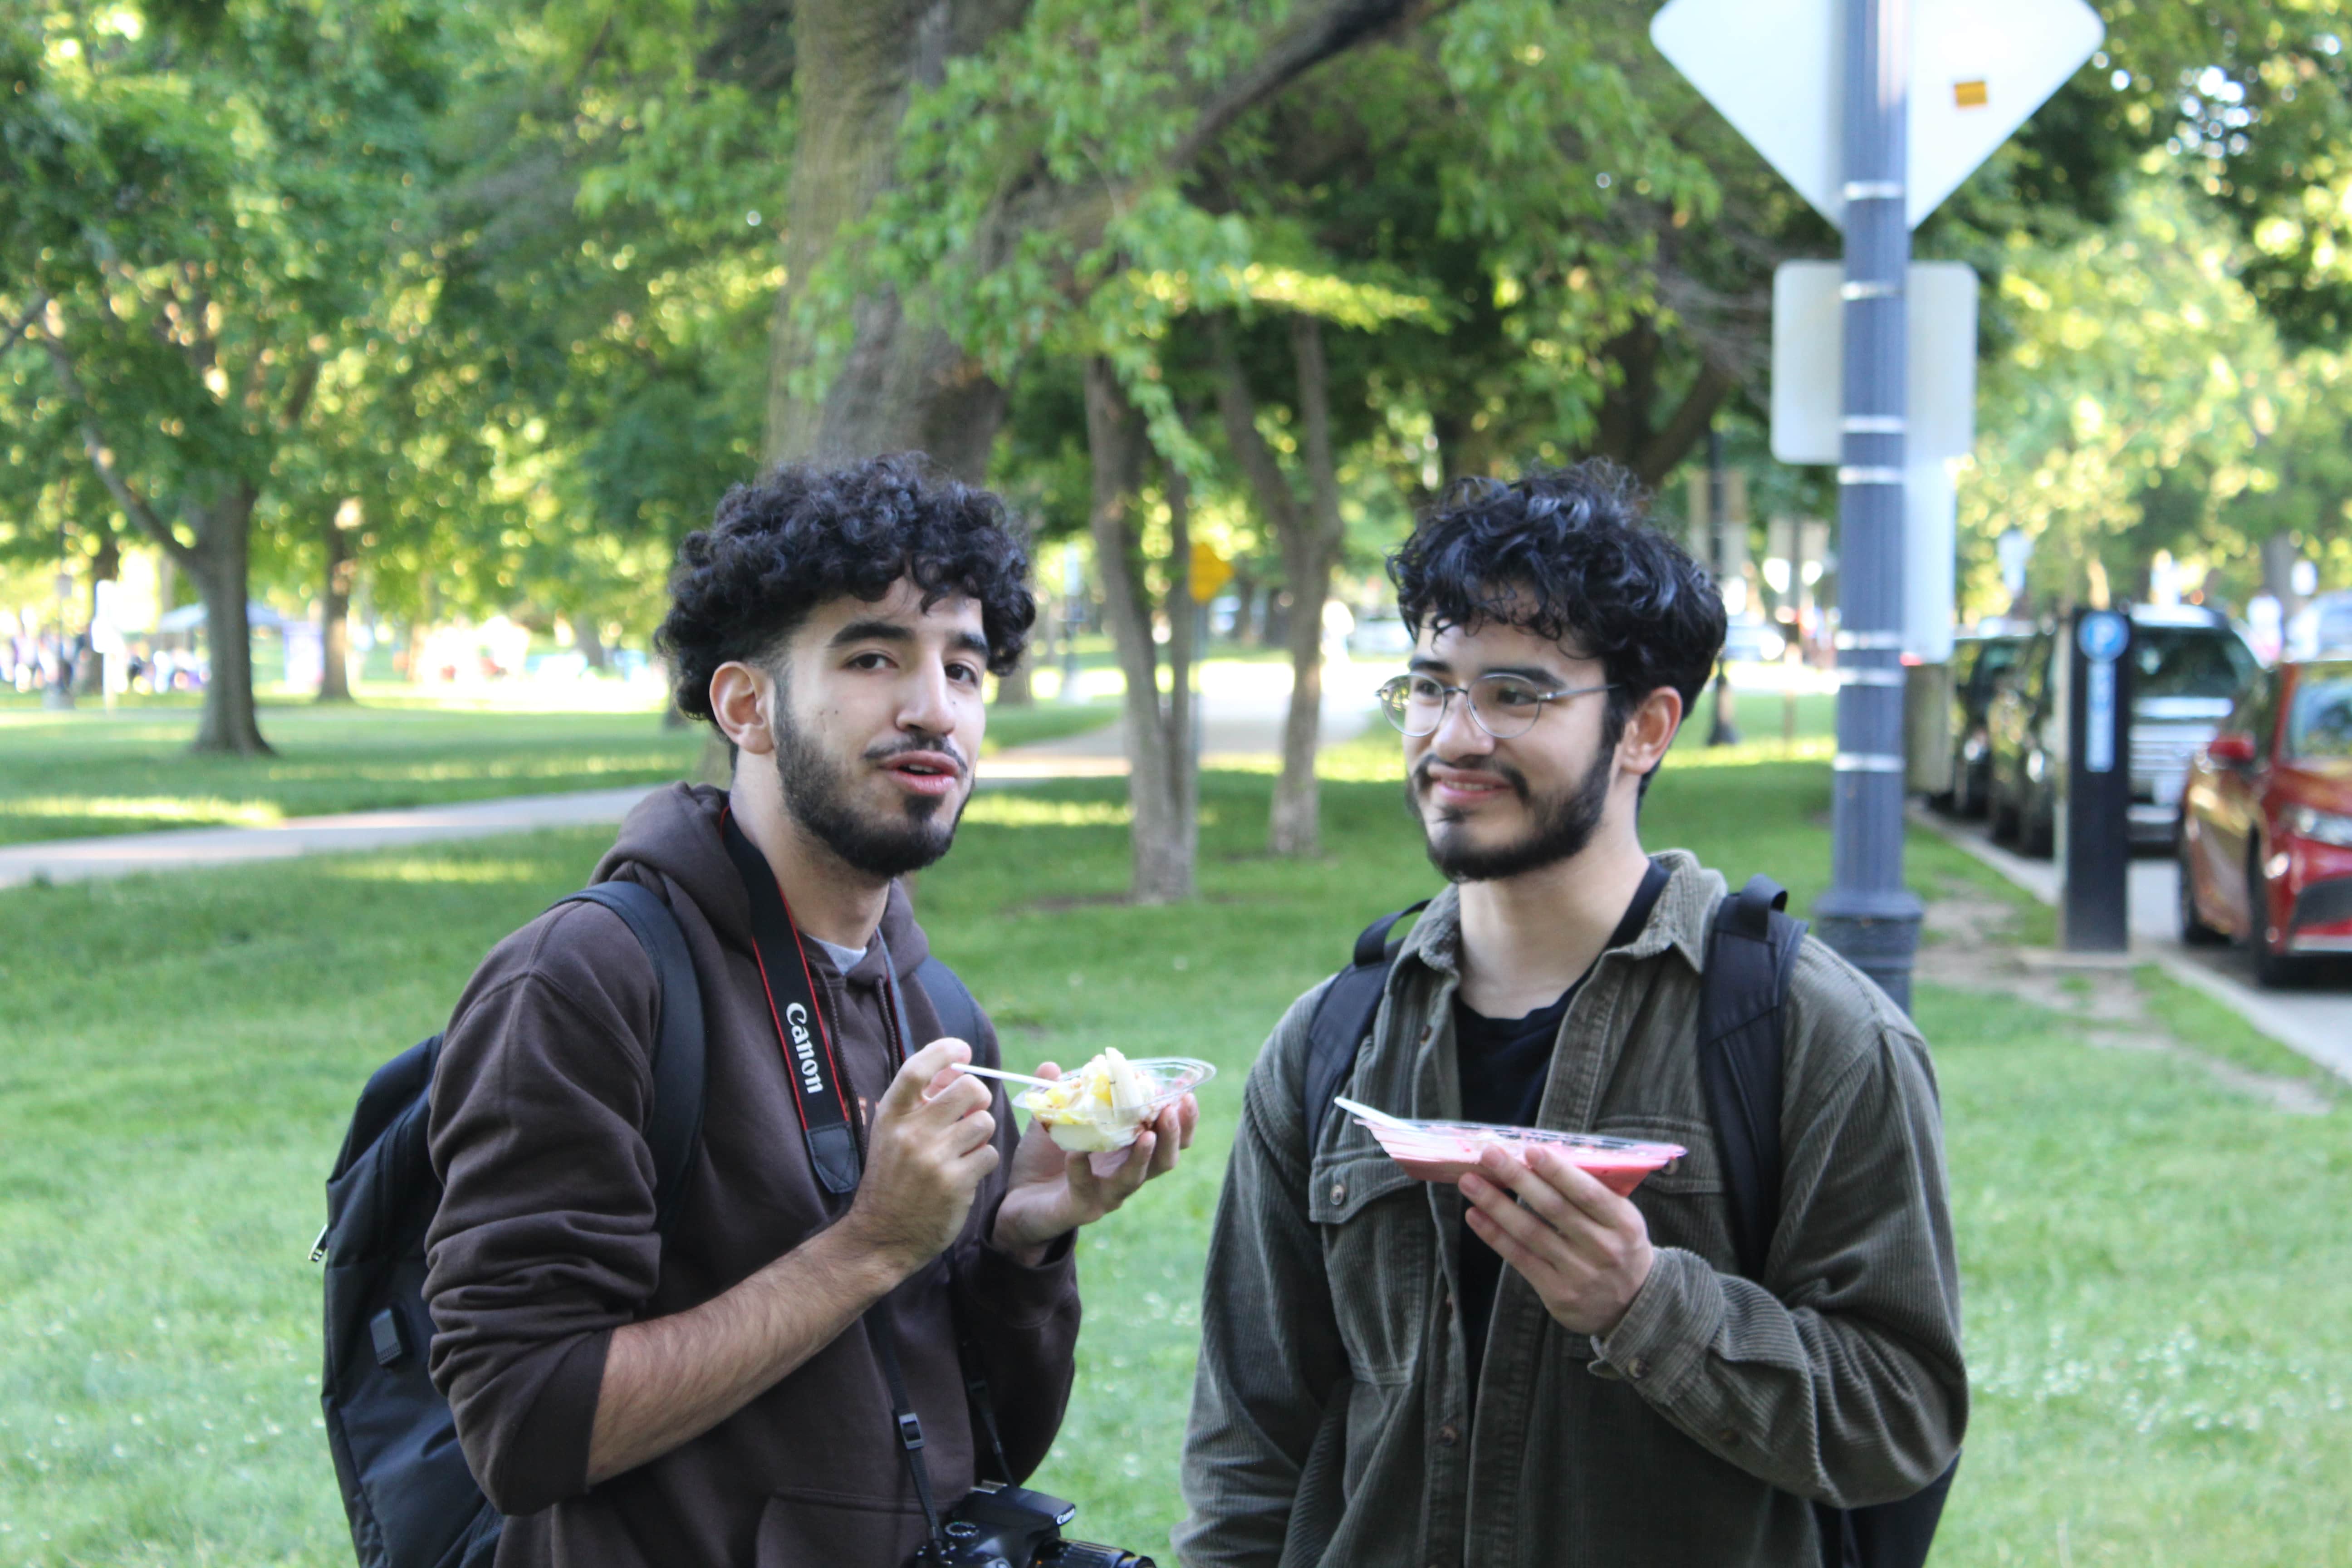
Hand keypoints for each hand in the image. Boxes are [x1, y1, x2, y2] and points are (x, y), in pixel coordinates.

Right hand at [837, 1038, 999, 1278]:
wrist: (881, 1236)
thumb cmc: (892, 1179)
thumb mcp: (892, 1134)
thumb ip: (919, 1101)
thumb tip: (954, 1066)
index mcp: (891, 1116)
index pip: (916, 1068)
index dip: (943, 1051)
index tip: (961, 1049)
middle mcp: (911, 1133)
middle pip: (968, 1089)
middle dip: (978, 1097)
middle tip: (971, 1111)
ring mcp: (933, 1159)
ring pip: (984, 1122)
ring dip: (981, 1133)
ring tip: (965, 1148)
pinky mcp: (955, 1183)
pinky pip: (989, 1154)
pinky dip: (983, 1161)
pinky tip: (966, 1172)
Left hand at [991, 1061, 1198, 1262]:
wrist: (1016, 1200)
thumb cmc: (1043, 1160)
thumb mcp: (1051, 1122)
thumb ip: (1056, 1095)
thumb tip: (1050, 1066)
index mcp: (1127, 1149)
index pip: (1167, 1136)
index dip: (1183, 1119)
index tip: (1185, 1094)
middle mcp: (1124, 1173)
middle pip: (1165, 1159)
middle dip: (1174, 1134)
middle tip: (1173, 1108)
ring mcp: (1106, 1194)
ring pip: (1135, 1179)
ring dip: (1144, 1156)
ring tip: (1146, 1134)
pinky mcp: (1081, 1208)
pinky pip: (1086, 1188)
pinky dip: (1082, 1169)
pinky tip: (1076, 1154)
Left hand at [1459, 1143, 1654, 1336]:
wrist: (1633, 1305)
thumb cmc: (1619, 1245)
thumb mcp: (1621, 1219)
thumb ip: (1593, 1192)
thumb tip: (1545, 1156)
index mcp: (1624, 1223)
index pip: (1588, 1193)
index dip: (1558, 1171)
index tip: (1530, 1149)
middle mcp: (1603, 1249)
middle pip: (1554, 1209)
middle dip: (1518, 1178)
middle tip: (1489, 1154)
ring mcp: (1580, 1274)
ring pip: (1531, 1233)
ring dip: (1496, 1205)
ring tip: (1469, 1183)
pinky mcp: (1558, 1294)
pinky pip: (1520, 1259)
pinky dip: (1495, 1236)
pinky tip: (1475, 1216)